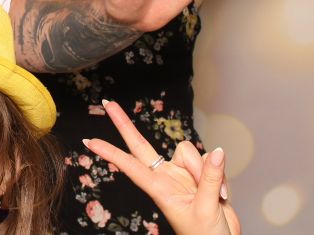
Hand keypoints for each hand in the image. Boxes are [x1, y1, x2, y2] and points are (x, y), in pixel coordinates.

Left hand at [84, 101, 240, 234]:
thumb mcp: (206, 209)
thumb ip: (210, 179)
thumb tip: (216, 152)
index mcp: (159, 189)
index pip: (130, 165)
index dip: (110, 153)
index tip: (89, 142)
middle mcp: (166, 177)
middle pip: (141, 145)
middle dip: (124, 124)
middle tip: (107, 104)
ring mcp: (181, 174)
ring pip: (189, 151)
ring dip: (205, 169)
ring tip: (217, 194)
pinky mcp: (199, 174)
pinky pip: (209, 160)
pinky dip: (219, 174)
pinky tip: (224, 194)